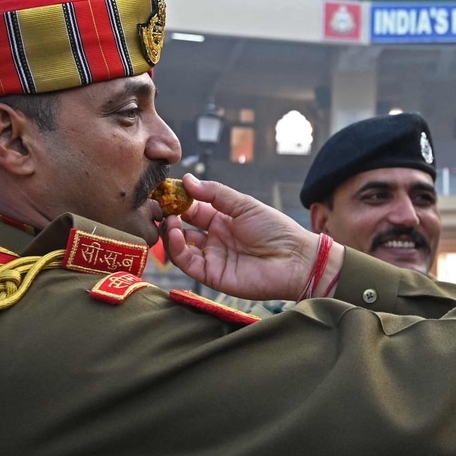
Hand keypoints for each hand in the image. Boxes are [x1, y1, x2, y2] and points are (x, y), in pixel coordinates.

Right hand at [161, 175, 343, 300]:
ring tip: (170, 221)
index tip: (164, 191)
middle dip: (169, 217)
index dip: (178, 201)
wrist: (294, 260)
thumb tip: (186, 180)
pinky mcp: (212, 275)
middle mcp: (215, 238)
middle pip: (182, 228)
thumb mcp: (244, 205)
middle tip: (160, 208)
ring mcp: (212, 257)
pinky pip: (188, 263)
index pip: (193, 209)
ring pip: (180, 246)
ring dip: (170, 233)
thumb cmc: (275, 229)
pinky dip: (177, 250)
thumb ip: (215, 193)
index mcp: (223, 219)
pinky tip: (176, 235)